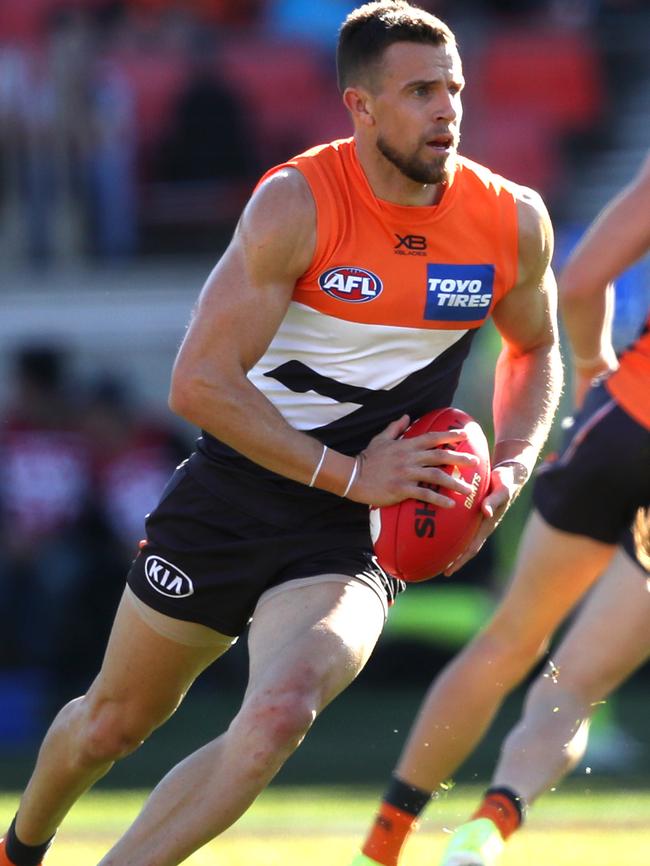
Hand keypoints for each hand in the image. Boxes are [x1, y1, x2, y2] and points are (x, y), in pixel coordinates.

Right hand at [350, 415, 480, 507]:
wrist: (353, 476)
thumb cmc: (367, 458)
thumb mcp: (381, 439)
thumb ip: (395, 428)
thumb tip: (407, 416)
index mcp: (406, 445)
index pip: (432, 438)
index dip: (450, 435)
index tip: (465, 434)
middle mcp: (409, 458)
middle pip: (440, 456)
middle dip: (460, 458)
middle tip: (475, 462)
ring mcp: (406, 474)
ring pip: (436, 476)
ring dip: (454, 483)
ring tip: (468, 490)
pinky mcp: (401, 489)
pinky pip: (424, 494)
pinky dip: (438, 499)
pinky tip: (450, 504)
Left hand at [442, 461, 527, 575]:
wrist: (510, 475)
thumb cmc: (505, 482)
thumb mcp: (502, 490)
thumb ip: (494, 500)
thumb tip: (486, 512)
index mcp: (487, 524)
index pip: (472, 547)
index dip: (460, 559)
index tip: (449, 570)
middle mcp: (482, 526)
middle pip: (466, 548)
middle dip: (454, 560)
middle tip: (439, 570)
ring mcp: (478, 520)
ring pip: (463, 538)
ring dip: (452, 548)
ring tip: (436, 556)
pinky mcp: (475, 512)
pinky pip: (462, 525)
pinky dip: (451, 531)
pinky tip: (439, 530)